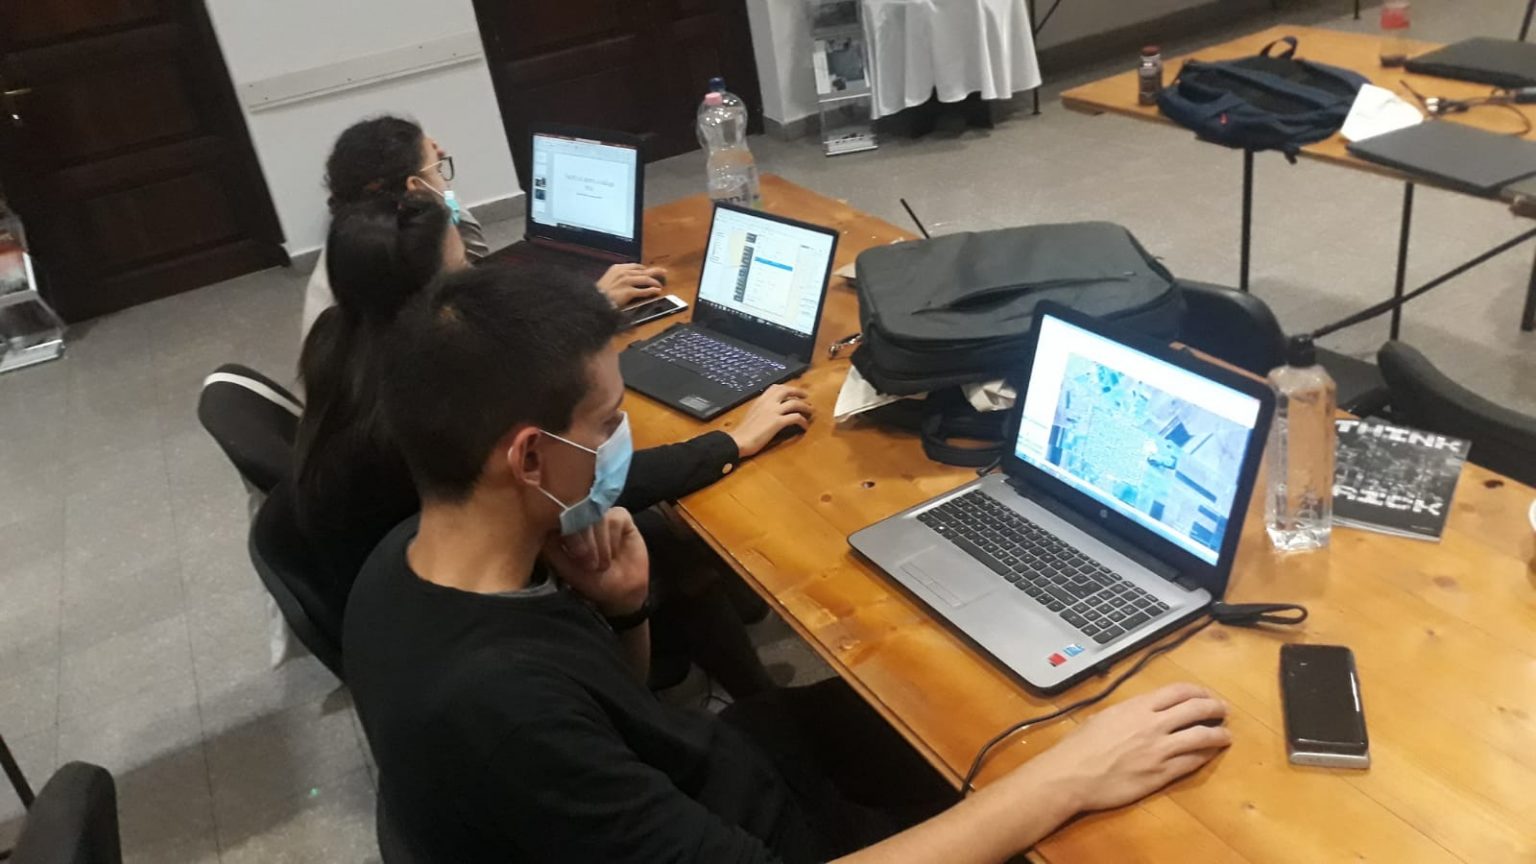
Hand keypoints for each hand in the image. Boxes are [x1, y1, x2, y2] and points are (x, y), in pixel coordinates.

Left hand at [543, 508, 649, 616]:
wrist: (625, 590)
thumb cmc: (592, 581)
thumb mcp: (566, 569)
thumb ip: (553, 548)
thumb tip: (549, 527)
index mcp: (562, 529)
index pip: (558, 518)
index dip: (568, 535)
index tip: (575, 557)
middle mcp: (580, 518)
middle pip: (579, 515)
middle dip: (587, 545)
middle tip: (591, 567)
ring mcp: (599, 515)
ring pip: (597, 518)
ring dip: (601, 546)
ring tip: (603, 564)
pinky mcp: (619, 515)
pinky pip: (615, 518)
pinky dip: (614, 539)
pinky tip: (615, 552)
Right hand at [596, 264, 666, 307]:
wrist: (594, 300)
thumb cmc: (600, 293)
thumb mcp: (608, 279)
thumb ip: (618, 277)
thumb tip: (628, 278)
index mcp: (617, 268)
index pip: (635, 266)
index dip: (644, 269)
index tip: (649, 271)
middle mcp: (623, 272)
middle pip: (643, 271)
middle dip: (655, 272)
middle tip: (663, 272)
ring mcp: (626, 281)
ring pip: (645, 279)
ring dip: (655, 282)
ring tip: (660, 285)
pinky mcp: (628, 292)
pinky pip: (643, 291)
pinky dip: (651, 291)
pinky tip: (657, 291)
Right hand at [728, 384, 812, 457]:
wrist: (739, 440)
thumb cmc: (743, 431)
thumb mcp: (752, 414)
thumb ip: (761, 409)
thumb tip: (769, 410)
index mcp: (760, 400)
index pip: (775, 387)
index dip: (787, 388)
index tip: (793, 392)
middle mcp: (768, 402)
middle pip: (787, 391)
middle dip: (799, 392)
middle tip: (806, 397)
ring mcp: (773, 411)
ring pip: (795, 403)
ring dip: (805, 406)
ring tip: (811, 411)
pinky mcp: (777, 422)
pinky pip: (796, 417)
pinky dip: (803, 421)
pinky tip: (805, 426)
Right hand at [1014, 683, 1230, 813]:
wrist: (1072, 775)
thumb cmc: (1079, 746)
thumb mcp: (1102, 717)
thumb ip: (1127, 712)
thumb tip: (1138, 712)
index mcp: (1137, 707)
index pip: (1178, 691)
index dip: (1198, 691)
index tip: (1205, 694)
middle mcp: (1153, 724)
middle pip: (1196, 710)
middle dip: (1215, 708)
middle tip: (1223, 711)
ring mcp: (1160, 750)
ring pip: (1201, 736)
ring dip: (1218, 734)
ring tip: (1226, 735)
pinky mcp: (1162, 774)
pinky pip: (1192, 762)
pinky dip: (1205, 756)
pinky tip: (1210, 754)